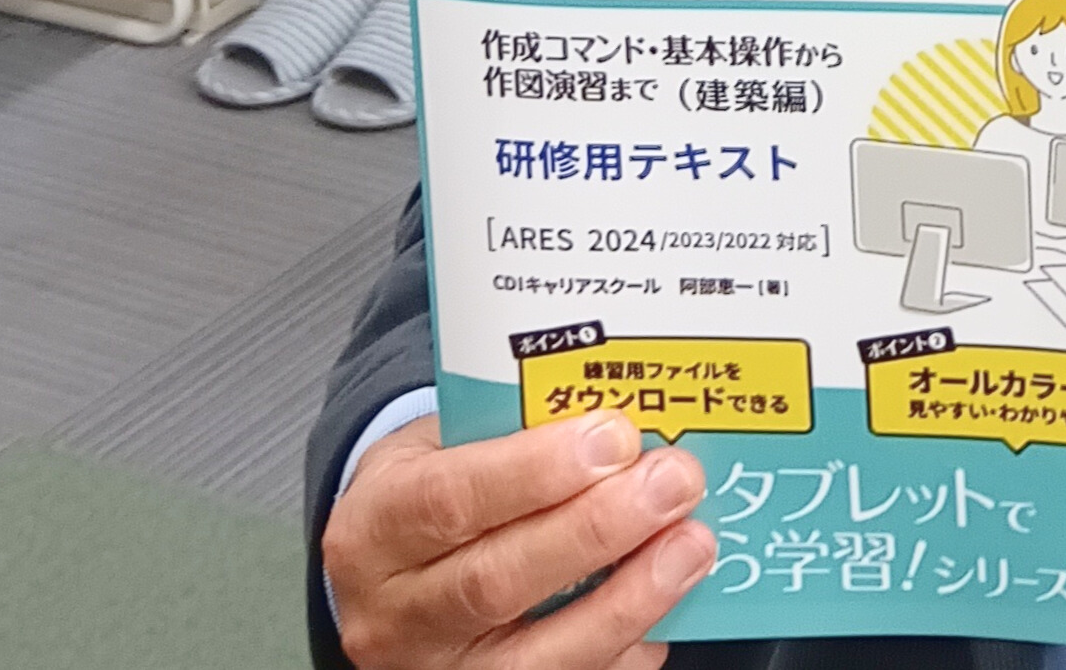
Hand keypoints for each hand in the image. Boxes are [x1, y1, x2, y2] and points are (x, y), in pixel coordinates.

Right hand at [321, 412, 714, 668]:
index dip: (537, 471)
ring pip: (534, 657)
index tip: (615, 437)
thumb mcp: (442, 443)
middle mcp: (394, 614)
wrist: (385, 573)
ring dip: (627, 599)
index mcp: (374, 527)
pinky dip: (624, 649)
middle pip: (496, 582)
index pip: (450, 500)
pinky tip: (669, 604)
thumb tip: (621, 418)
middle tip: (674, 482)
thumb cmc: (434, 488)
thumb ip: (513, 432)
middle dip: (598, 530)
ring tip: (691, 546)